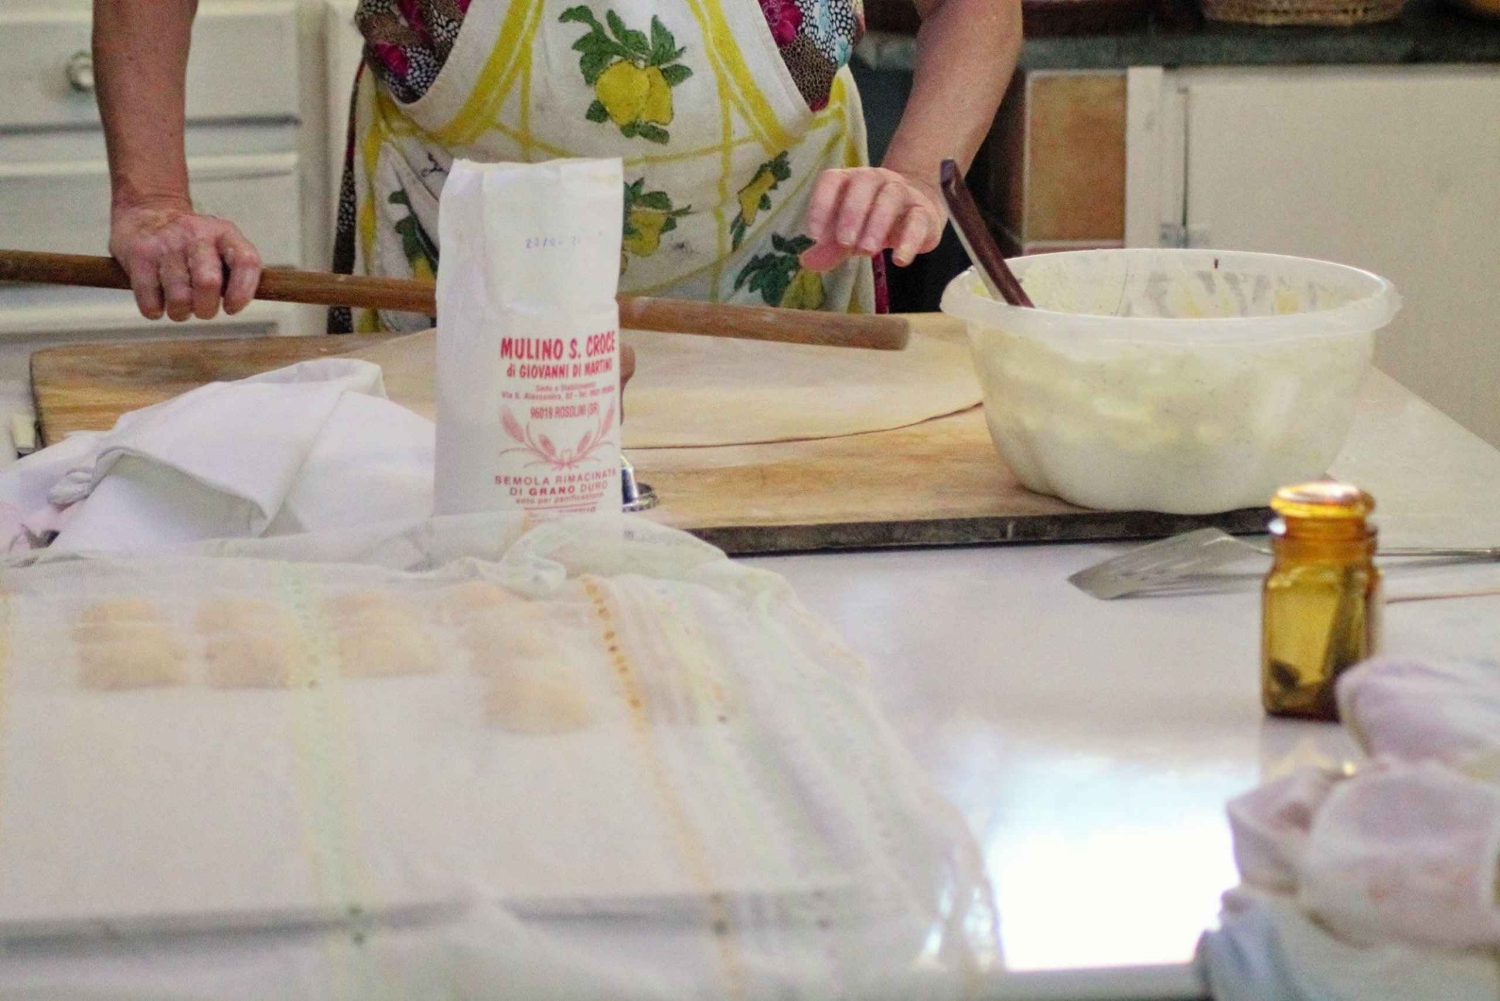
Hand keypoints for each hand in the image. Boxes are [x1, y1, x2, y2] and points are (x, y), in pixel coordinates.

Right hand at [109, 199, 261, 320]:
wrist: (146, 210)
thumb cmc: (192, 242)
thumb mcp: (221, 243)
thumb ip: (236, 271)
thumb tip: (240, 305)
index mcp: (224, 234)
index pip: (246, 261)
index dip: (243, 292)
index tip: (232, 308)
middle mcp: (196, 235)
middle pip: (208, 284)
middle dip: (207, 309)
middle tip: (202, 309)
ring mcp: (165, 244)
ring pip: (179, 298)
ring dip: (180, 312)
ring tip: (179, 305)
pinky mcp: (138, 256)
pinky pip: (150, 301)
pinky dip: (155, 310)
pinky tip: (157, 301)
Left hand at [800, 167, 946, 272]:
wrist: (918, 211)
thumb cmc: (872, 221)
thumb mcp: (848, 235)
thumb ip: (829, 248)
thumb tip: (807, 262)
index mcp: (851, 181)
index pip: (833, 180)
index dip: (821, 204)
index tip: (814, 235)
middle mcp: (876, 180)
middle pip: (864, 183)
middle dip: (852, 213)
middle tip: (845, 242)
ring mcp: (903, 193)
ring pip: (891, 197)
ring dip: (877, 223)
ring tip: (867, 251)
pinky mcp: (925, 212)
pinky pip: (918, 220)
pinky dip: (909, 240)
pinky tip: (899, 260)